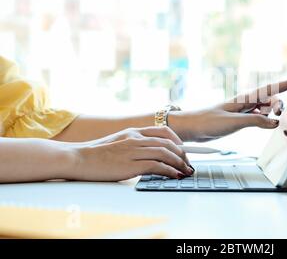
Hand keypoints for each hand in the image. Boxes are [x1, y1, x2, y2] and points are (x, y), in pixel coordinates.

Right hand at [69, 126, 192, 180]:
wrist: (78, 158)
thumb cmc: (95, 153)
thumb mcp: (117, 142)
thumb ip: (133, 143)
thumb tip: (148, 152)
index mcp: (133, 131)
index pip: (163, 131)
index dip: (177, 140)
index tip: (184, 149)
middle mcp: (136, 138)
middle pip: (168, 143)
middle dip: (182, 154)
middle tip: (188, 163)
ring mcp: (134, 150)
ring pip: (166, 153)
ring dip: (179, 163)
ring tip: (186, 171)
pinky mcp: (132, 164)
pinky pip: (157, 166)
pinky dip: (170, 171)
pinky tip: (175, 175)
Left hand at [169, 77, 286, 141]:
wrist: (190, 128)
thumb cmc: (207, 122)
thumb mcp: (234, 122)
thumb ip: (255, 121)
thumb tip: (275, 122)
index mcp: (244, 99)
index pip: (269, 90)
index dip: (285, 84)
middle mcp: (245, 103)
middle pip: (269, 100)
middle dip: (279, 104)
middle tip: (280, 115)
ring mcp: (242, 112)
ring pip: (264, 109)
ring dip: (273, 113)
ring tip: (277, 121)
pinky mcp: (238, 120)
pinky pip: (258, 118)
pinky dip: (265, 121)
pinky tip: (268, 125)